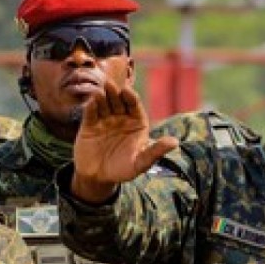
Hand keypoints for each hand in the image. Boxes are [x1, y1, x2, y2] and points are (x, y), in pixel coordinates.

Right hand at [71, 77, 178, 202]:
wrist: (99, 178)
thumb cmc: (124, 170)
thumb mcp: (141, 162)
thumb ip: (156, 151)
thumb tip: (175, 142)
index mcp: (136, 122)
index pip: (134, 105)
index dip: (131, 97)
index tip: (127, 91)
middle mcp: (121, 117)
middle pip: (118, 101)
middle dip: (114, 93)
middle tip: (110, 85)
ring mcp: (104, 120)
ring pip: (104, 104)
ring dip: (102, 97)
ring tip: (99, 93)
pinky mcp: (89, 125)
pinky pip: (90, 113)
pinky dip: (90, 107)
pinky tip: (92, 102)